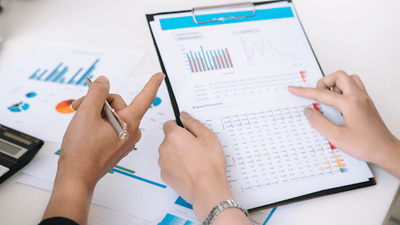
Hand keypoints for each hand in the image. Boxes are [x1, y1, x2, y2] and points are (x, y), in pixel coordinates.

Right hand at [42, 73, 164, 223]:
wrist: (76, 177)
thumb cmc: (83, 151)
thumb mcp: (86, 114)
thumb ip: (97, 92)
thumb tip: (104, 82)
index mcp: (130, 122)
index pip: (145, 97)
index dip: (152, 84)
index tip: (159, 75)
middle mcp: (131, 131)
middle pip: (119, 104)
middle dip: (98, 101)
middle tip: (79, 105)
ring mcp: (125, 140)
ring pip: (113, 115)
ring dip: (95, 112)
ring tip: (79, 117)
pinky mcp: (117, 146)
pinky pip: (112, 126)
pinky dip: (98, 123)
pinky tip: (85, 128)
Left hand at [159, 112, 250, 223]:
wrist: (207, 190)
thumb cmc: (209, 164)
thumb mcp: (208, 137)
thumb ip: (193, 123)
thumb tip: (184, 116)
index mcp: (174, 135)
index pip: (169, 124)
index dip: (180, 126)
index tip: (188, 131)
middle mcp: (164, 148)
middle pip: (169, 139)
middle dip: (181, 141)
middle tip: (197, 148)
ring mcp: (163, 163)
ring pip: (169, 153)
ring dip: (178, 154)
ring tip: (195, 161)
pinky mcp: (165, 176)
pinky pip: (170, 166)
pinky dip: (177, 166)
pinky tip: (190, 170)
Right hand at [288, 71, 399, 177]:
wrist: (385, 150)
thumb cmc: (365, 145)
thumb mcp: (336, 137)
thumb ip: (319, 122)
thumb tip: (308, 111)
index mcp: (350, 103)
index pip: (322, 93)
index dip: (304, 91)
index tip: (294, 89)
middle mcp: (358, 97)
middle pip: (338, 76)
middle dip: (323, 83)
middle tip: (316, 96)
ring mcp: (364, 98)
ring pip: (348, 79)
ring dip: (335, 84)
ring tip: (327, 98)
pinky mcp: (367, 103)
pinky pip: (354, 87)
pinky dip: (343, 90)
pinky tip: (338, 103)